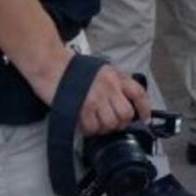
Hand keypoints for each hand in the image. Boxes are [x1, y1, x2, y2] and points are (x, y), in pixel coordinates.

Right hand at [24, 49, 150, 134]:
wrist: (51, 65)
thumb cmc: (74, 68)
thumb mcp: (102, 70)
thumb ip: (115, 83)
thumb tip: (125, 102)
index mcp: (116, 76)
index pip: (138, 94)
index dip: (145, 109)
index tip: (145, 120)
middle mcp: (109, 87)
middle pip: (126, 114)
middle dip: (120, 122)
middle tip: (111, 122)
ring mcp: (96, 99)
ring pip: (110, 124)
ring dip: (104, 128)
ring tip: (95, 122)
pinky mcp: (81, 109)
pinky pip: (92, 128)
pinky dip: (89, 130)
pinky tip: (84, 124)